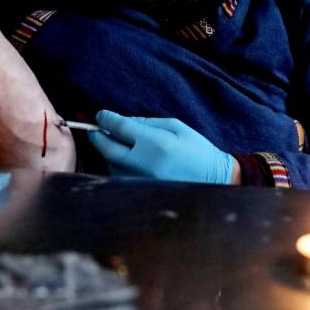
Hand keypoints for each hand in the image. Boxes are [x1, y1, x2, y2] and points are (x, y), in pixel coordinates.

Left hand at [88, 110, 234, 183]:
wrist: (213, 181)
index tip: (101, 115)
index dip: (105, 119)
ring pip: (110, 164)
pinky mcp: (140, 194)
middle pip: (106, 148)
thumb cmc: (196, 150)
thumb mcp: (176, 127)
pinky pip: (119, 177)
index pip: (119, 128)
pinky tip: (127, 160)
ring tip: (117, 144)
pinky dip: (117, 165)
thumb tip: (120, 120)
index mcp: (156, 144)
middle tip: (96, 129)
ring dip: (108, 152)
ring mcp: (140, 182)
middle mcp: (144, 165)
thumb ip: (145, 122)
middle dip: (97, 136)